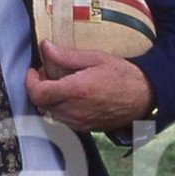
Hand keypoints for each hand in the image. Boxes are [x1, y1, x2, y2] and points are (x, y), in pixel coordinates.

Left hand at [25, 39, 155, 132]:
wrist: (145, 98)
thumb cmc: (123, 76)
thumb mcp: (95, 58)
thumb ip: (66, 55)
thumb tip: (45, 47)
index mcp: (75, 91)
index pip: (38, 93)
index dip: (30, 82)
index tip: (33, 71)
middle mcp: (74, 110)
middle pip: (41, 103)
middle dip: (39, 87)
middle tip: (48, 73)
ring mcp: (79, 122)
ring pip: (50, 113)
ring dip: (49, 98)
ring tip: (61, 83)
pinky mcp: (84, 128)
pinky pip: (62, 120)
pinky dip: (59, 107)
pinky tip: (71, 95)